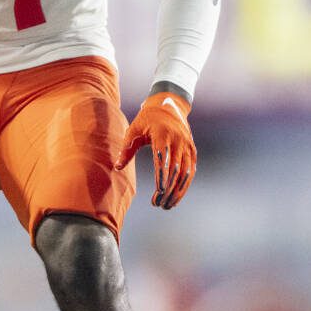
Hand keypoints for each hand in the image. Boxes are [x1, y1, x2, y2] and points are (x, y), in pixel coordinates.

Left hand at [115, 91, 195, 209]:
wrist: (168, 105)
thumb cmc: (146, 120)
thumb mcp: (134, 130)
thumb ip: (126, 149)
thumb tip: (117, 167)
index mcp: (162, 134)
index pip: (163, 157)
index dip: (161, 175)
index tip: (158, 191)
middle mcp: (178, 140)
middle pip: (175, 169)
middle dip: (167, 189)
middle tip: (157, 204)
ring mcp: (188, 146)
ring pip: (185, 173)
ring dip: (177, 191)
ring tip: (165, 205)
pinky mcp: (192, 151)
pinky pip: (190, 172)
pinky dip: (184, 186)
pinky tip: (175, 198)